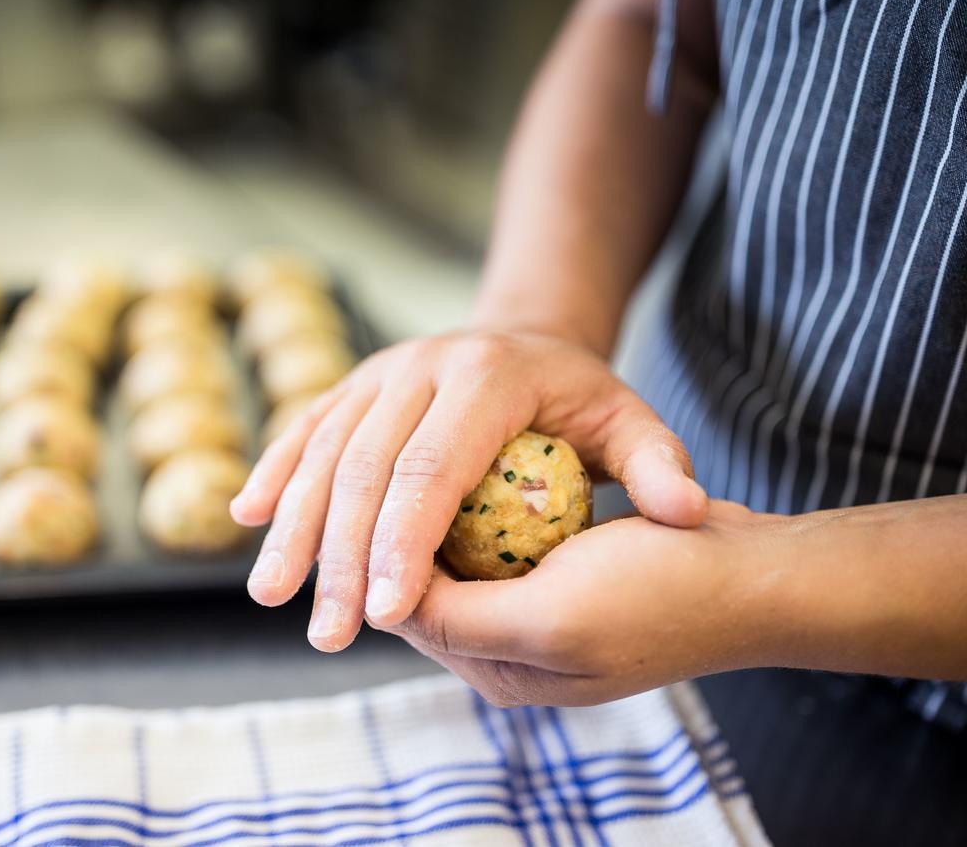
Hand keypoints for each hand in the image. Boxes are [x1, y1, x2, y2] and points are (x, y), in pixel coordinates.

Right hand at [229, 329, 708, 651]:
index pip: (433, 469)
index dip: (406, 543)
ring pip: (322, 452)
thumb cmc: (578, 402)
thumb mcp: (630, 423)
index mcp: (485, 377)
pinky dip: (275, 475)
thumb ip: (658, 464)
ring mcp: (377, 371)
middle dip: (342, 557)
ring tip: (272, 598)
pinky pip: (304, 429)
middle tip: (331, 635)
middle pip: (366, 468)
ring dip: (294, 527)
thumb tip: (685, 513)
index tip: (389, 616)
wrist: (523, 338)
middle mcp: (419, 365)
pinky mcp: (351, 384)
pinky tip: (246, 520)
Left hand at [382, 501, 776, 705]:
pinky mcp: (567, 583)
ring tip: (437, 461)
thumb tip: (391, 604)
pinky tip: (491, 466)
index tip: (380, 485)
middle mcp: (514, 656)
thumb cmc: (660, 591)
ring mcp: (542, 619)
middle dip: (408, 539)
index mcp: (503, 674)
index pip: (414, 616)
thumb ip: (463, 621)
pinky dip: (489, 512)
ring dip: (448, 520)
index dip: (387, 558)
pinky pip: (505, 546)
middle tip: (399, 464)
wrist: (757, 576)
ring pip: (465, 564)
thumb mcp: (551, 617)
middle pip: (431, 592)